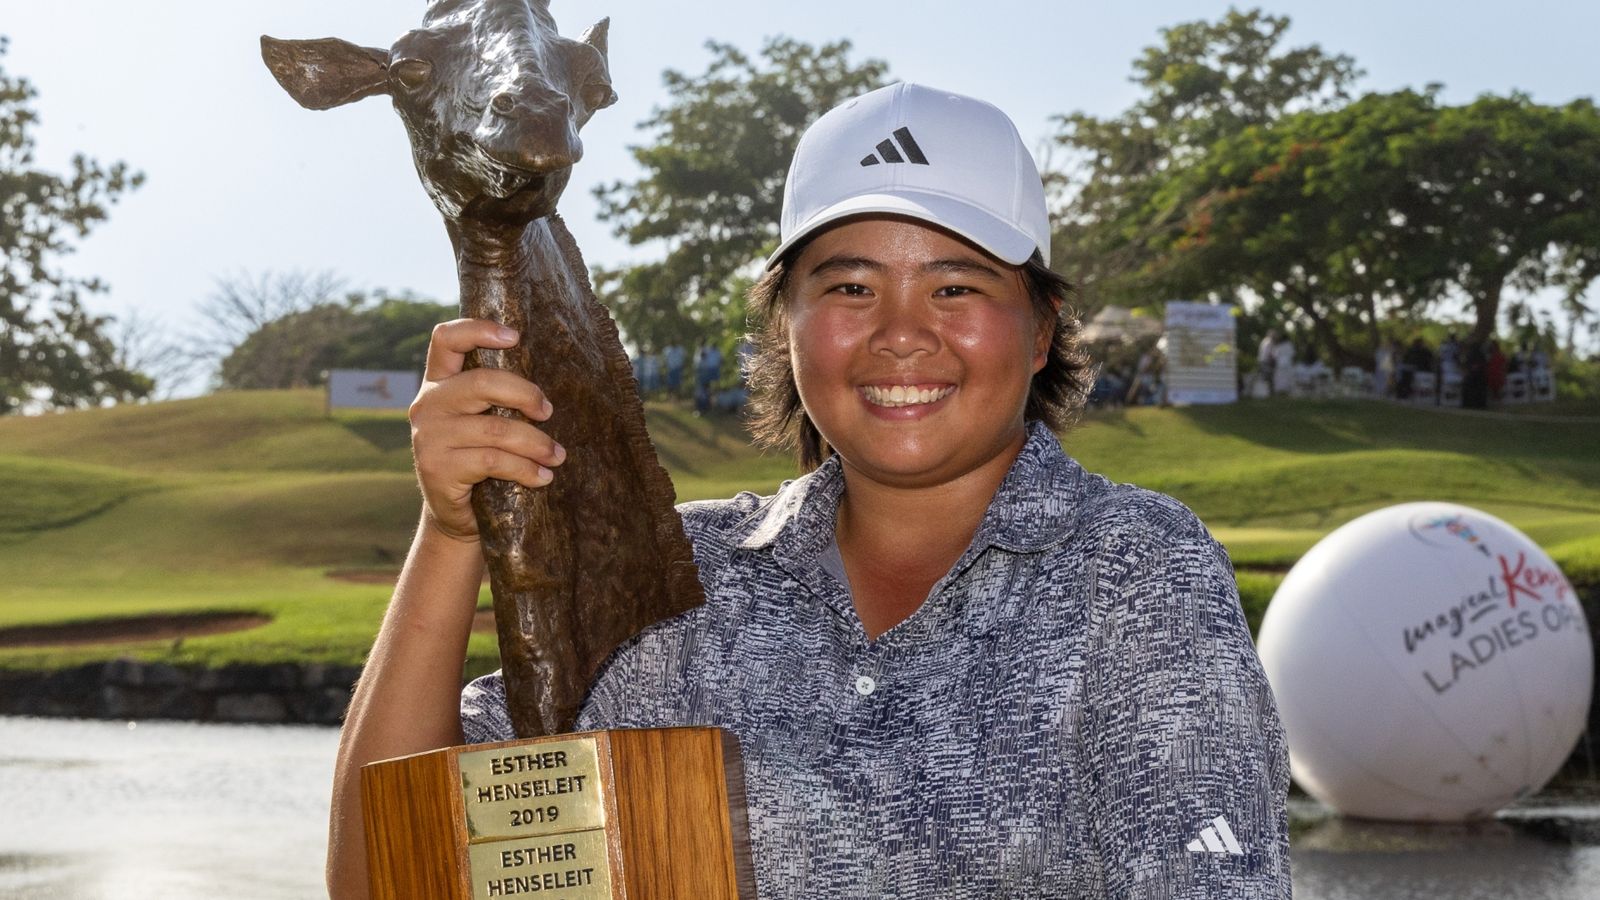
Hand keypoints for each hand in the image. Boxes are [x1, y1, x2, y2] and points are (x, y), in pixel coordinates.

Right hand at [408, 318, 565, 542]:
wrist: (458, 516)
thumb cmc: (481, 461)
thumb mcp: (484, 422)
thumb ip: (497, 399)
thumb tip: (550, 389)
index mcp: (439, 383)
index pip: (446, 340)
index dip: (478, 329)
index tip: (515, 336)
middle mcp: (428, 404)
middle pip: (482, 382)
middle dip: (525, 394)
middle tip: (548, 412)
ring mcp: (429, 437)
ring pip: (495, 428)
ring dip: (536, 443)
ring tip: (557, 456)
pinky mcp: (437, 468)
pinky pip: (493, 461)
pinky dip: (525, 469)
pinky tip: (543, 477)